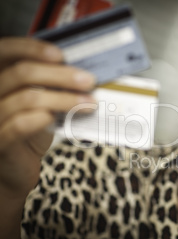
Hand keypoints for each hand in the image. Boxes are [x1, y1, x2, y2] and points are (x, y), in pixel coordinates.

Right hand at [0, 37, 95, 198]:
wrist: (14, 169)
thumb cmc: (28, 133)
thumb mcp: (39, 103)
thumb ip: (50, 86)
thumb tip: (82, 73)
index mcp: (0, 79)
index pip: (6, 51)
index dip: (32, 48)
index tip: (61, 55)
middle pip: (22, 73)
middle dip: (61, 75)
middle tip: (88, 80)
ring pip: (27, 98)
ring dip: (64, 99)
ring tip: (88, 103)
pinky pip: (18, 125)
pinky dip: (41, 118)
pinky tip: (57, 117)